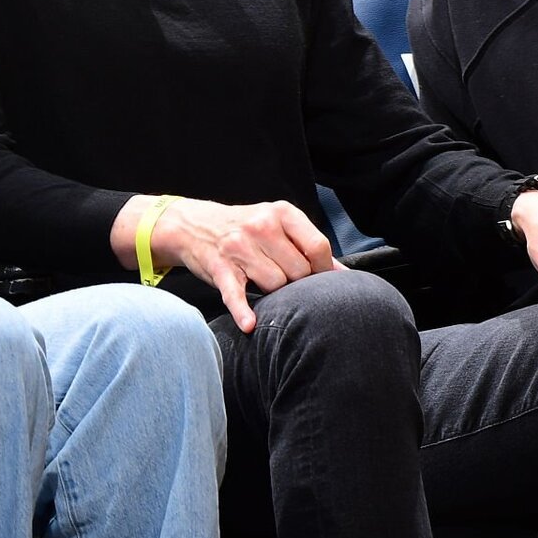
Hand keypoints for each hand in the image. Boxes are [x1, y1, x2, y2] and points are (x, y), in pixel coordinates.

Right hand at [115, 196, 335, 333]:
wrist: (194, 226)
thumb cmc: (247, 229)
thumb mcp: (279, 225)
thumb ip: (309, 245)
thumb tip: (343, 274)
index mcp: (282, 213)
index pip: (317, 246)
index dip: (324, 268)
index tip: (320, 278)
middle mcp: (261, 226)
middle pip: (298, 269)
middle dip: (297, 281)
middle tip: (287, 279)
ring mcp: (239, 247)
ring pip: (275, 284)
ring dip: (274, 290)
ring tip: (264, 280)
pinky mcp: (220, 268)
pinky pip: (235, 294)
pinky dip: (243, 311)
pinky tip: (250, 324)